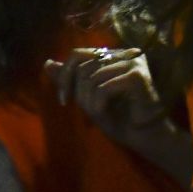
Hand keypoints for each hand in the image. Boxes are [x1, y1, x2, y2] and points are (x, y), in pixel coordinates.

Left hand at [43, 48, 176, 156]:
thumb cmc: (120, 118)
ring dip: (89, 102)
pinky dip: (99, 105)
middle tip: (89, 112)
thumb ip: (70, 79)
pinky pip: (103, 88)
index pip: (78, 55)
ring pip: (92, 78)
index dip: (66, 76)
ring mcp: (134, 62)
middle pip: (83, 66)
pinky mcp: (138, 76)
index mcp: (114, 55)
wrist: (145, 138)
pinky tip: (106, 114)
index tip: (64, 100)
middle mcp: (125, 53)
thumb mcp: (88, 98)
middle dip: (78, 93)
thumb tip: (47, 63)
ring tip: (100, 114)